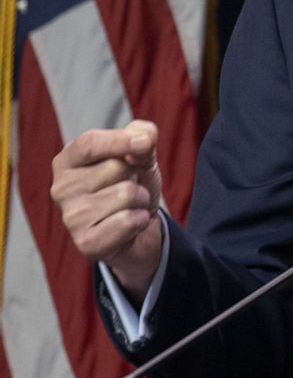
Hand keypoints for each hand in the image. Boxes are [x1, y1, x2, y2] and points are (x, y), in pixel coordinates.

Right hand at [50, 120, 163, 302]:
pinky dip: (141, 220)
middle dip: (136, 175)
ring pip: (127, 194)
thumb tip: (144, 141)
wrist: (139, 225)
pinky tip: (130, 225)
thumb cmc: (132, 182)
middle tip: (128, 186)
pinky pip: (129, 221)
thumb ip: (143, 135)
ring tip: (129, 206)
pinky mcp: (86, 243)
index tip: (146, 143)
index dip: (120, 140)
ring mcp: (71, 218)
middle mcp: (61, 188)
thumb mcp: (141, 151)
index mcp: (68, 160)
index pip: (89, 143)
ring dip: (140, 199)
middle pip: (117, 167)